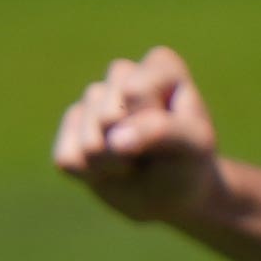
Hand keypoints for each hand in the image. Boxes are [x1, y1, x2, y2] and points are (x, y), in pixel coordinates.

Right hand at [53, 48, 232, 227]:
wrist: (173, 194)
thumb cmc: (188, 163)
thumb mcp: (193, 147)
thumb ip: (160, 132)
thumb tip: (113, 138)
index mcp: (160, 66)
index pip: (135, 92)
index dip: (154, 126)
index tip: (176, 135)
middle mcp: (124, 75)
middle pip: (107, 116)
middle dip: (131, 149)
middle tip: (153, 156)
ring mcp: (94, 99)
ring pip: (90, 141)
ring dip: (114, 166)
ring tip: (134, 163)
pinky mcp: (72, 127)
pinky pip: (67, 158)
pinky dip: (91, 176)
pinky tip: (110, 169)